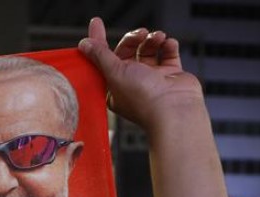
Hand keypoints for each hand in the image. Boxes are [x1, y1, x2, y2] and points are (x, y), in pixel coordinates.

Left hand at [78, 18, 202, 129]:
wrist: (175, 108)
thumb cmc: (143, 98)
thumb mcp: (114, 73)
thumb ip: (100, 55)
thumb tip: (85, 44)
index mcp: (114, 88)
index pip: (103, 60)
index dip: (99, 41)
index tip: (96, 23)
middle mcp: (133, 83)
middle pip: (127, 52)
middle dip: (132, 39)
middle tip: (140, 33)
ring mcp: (153, 79)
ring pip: (148, 50)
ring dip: (152, 39)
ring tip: (158, 37)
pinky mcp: (171, 75)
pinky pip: (168, 54)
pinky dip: (168, 46)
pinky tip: (168, 44)